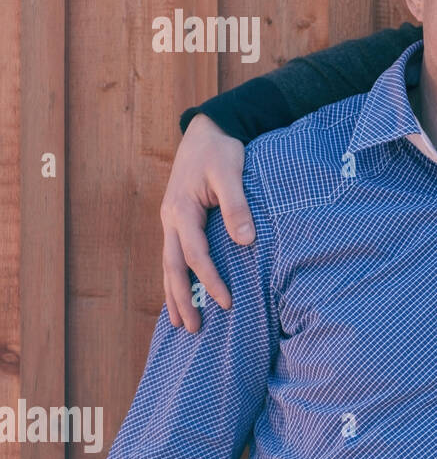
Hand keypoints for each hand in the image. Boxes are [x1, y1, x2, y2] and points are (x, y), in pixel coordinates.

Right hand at [160, 114, 251, 332]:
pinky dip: (176, 276)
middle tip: (193, 328)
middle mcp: (170, 218)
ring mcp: (170, 220)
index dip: (210, 280)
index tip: (227, 302)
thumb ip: (237, 206)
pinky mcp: (177, 219)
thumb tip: (245, 241)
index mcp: (181, 209)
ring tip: (181, 322)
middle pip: (173, 267)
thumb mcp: (231, 173)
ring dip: (174, 293)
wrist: (207, 130)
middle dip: (182, 299)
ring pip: (168, 264)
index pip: (196, 254)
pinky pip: (174, 254)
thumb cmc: (221, 150)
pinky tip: (180, 292)